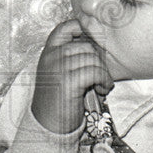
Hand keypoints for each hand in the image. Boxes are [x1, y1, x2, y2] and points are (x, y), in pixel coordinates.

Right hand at [31, 19, 112, 133]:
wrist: (48, 126)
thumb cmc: (57, 100)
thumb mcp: (58, 73)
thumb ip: (70, 57)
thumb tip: (96, 44)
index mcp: (48, 52)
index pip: (65, 27)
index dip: (83, 29)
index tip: (93, 45)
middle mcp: (51, 57)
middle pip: (86, 45)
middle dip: (99, 60)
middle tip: (99, 75)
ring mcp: (58, 68)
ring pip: (93, 59)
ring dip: (104, 72)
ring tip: (101, 84)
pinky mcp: (68, 81)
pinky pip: (96, 72)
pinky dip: (104, 80)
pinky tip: (103, 89)